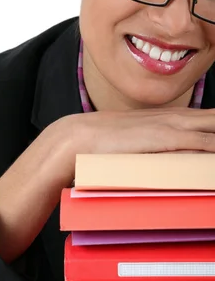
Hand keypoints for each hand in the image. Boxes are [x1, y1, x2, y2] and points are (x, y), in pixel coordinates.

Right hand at [58, 107, 214, 154]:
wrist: (80, 137)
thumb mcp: (138, 142)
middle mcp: (179, 118)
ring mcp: (174, 126)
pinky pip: (204, 144)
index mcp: (173, 118)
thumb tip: (166, 163)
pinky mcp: (166, 138)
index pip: (213, 120)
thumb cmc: (104, 142)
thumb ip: (157, 148)